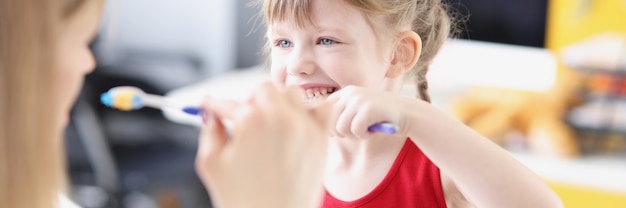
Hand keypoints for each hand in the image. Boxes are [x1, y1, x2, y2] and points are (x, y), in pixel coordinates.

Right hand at [194, 82, 332, 207]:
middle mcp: (280, 118)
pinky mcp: (321, 139)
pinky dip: (313, 109)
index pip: (227, 103)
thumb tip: (211, 112)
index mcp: (251, 120)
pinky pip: (325, 107)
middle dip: (250, 101)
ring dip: (280, 102)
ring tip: (271, 123)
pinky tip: (299, 123)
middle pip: (263, 90)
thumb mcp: (211, 164)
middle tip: (243, 120)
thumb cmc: (241, 200)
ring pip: (293, 94)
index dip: (213, 104)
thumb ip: (208, 131)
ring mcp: (305, 127)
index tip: (208, 105)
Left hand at [326, 85, 420, 138]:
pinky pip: (355, 130)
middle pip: (329, 120)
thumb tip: (322, 128)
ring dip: (352, 135)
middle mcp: (350, 93)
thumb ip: (343, 114)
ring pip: (340, 127)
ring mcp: (359, 100)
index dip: (329, 123)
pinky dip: (363, 135)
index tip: (342, 130)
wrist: (406, 112)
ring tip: (364, 130)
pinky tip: (372, 130)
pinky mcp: (368, 109)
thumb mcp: (359, 110)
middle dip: (340, 131)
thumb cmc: (381, 115)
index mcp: (346, 91)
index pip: (323, 109)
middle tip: (355, 132)